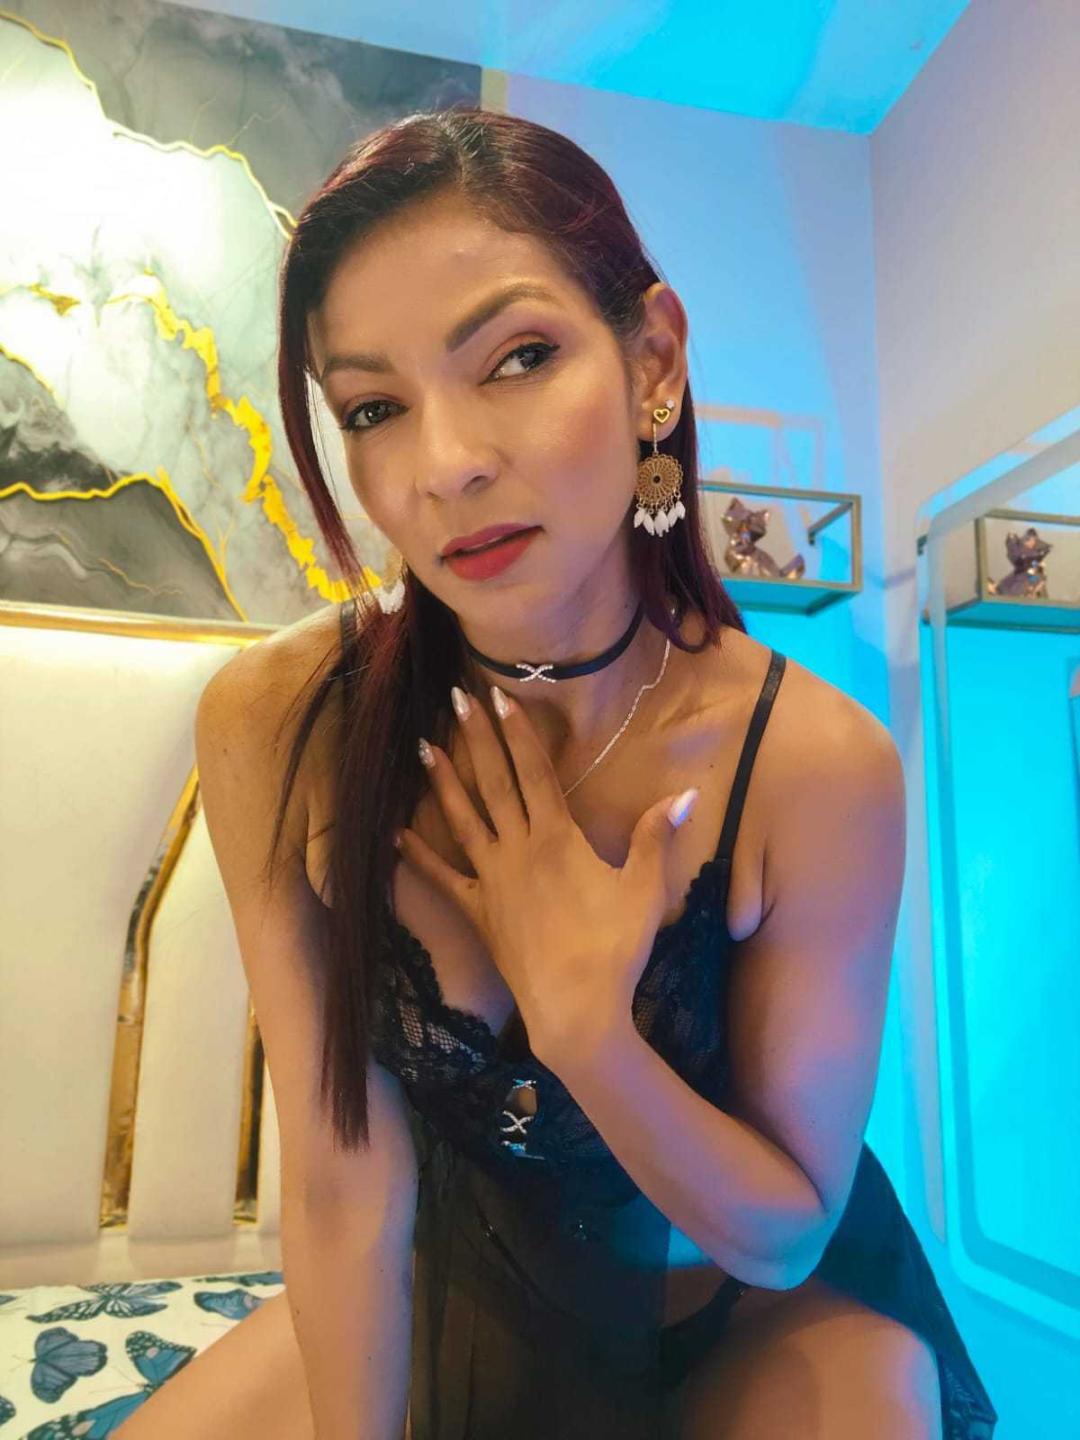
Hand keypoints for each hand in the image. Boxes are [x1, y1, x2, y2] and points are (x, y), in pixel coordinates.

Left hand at [394, 683, 698, 1062]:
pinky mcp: (478, 913)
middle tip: (455, 697)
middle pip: (494, 782)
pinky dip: (420, 855)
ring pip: (463, 819)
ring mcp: (492, 880)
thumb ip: (657, 837)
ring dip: (443, 781)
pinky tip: (396, 833)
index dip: (517, 731)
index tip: (499, 696)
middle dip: (476, 738)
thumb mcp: (645, 889)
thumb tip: (687, 794)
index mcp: (557, 837)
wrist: (576, 1009)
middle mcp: (519, 849)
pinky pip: (444, 878)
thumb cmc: (615, 948)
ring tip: (421, 746)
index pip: (534, 771)